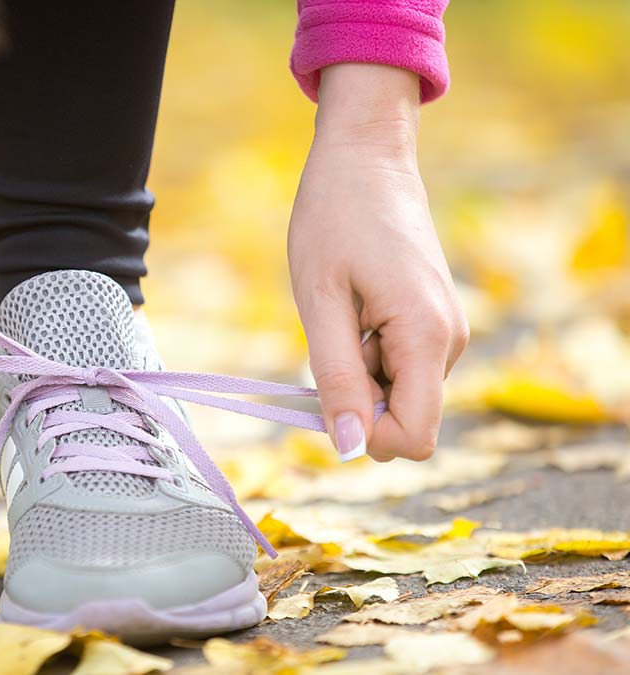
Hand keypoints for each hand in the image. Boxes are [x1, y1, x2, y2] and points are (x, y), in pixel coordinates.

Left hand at [288, 64, 468, 461]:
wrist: (365, 158)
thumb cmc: (334, 219)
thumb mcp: (321, 302)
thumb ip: (336, 377)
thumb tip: (349, 447)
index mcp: (426, 337)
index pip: (414, 436)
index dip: (368, 436)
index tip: (326, 396)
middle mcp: (449, 340)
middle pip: (405, 417)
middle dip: (358, 399)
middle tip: (329, 339)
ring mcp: (445, 330)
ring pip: (398, 392)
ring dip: (359, 372)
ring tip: (341, 312)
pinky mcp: (433, 320)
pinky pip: (399, 365)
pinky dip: (368, 353)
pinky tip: (353, 307)